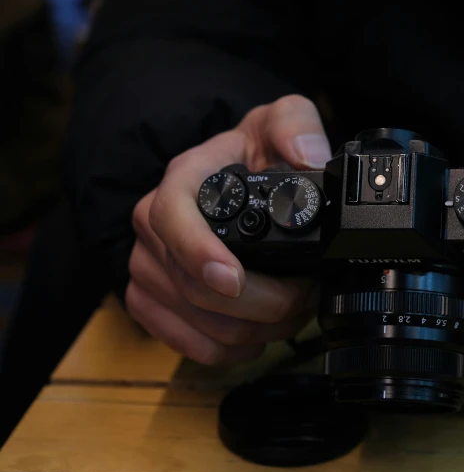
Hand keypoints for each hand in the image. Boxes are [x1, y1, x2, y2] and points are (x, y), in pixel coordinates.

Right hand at [126, 95, 331, 364]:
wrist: (231, 181)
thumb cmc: (254, 155)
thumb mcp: (280, 121)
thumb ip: (295, 125)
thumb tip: (306, 157)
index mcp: (183, 181)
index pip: (172, 218)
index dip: (199, 254)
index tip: (234, 279)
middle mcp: (154, 227)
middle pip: (195, 287)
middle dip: (263, 303)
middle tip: (306, 296)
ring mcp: (149, 269)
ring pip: (200, 324)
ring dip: (258, 329)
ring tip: (294, 313)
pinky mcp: (153, 303)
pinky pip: (189, 346)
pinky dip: (233, 350)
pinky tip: (261, 334)